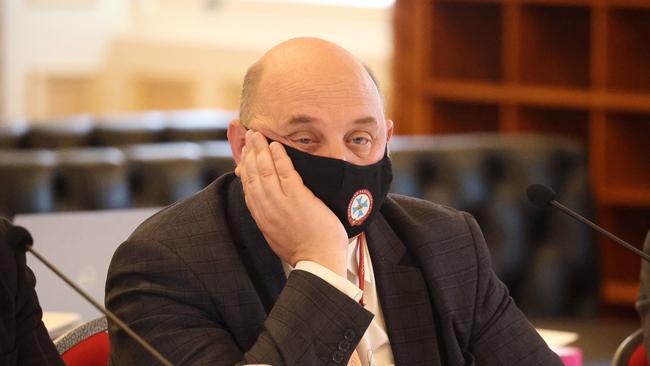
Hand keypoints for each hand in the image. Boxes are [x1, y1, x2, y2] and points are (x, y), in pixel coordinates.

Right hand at [235, 130, 347, 276]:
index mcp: (261, 218)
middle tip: (250, 136)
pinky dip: (279, 157)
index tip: (244, 155)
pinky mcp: (298, 199)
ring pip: (265, 170)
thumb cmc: (305, 251)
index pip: (248, 187)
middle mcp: (266, 209)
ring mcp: (281, 203)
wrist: (319, 263)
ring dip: (260, 150)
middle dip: (250, 153)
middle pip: (252, 175)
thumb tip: (266, 207)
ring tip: (258, 135)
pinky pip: (286, 172)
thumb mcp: (278, 235)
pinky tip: (276, 145)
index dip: (244, 167)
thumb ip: (270, 219)